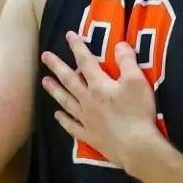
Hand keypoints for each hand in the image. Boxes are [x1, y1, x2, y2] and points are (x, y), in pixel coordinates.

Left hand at [41, 37, 161, 173]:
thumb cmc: (138, 112)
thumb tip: (119, 44)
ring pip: (66, 101)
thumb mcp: (137, 81)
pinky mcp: (90, 136)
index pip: (86, 62)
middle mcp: (88, 100)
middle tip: (44, 56)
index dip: (78, 47)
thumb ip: (127, 61)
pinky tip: (57, 115)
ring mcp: (86, 119)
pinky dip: (63, 120)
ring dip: (55, 91)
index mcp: (99, 85)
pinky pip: (72, 126)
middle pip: (69, 80)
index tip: (69, 35)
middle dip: (57, 66)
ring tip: (44, 82)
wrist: (136, 147)